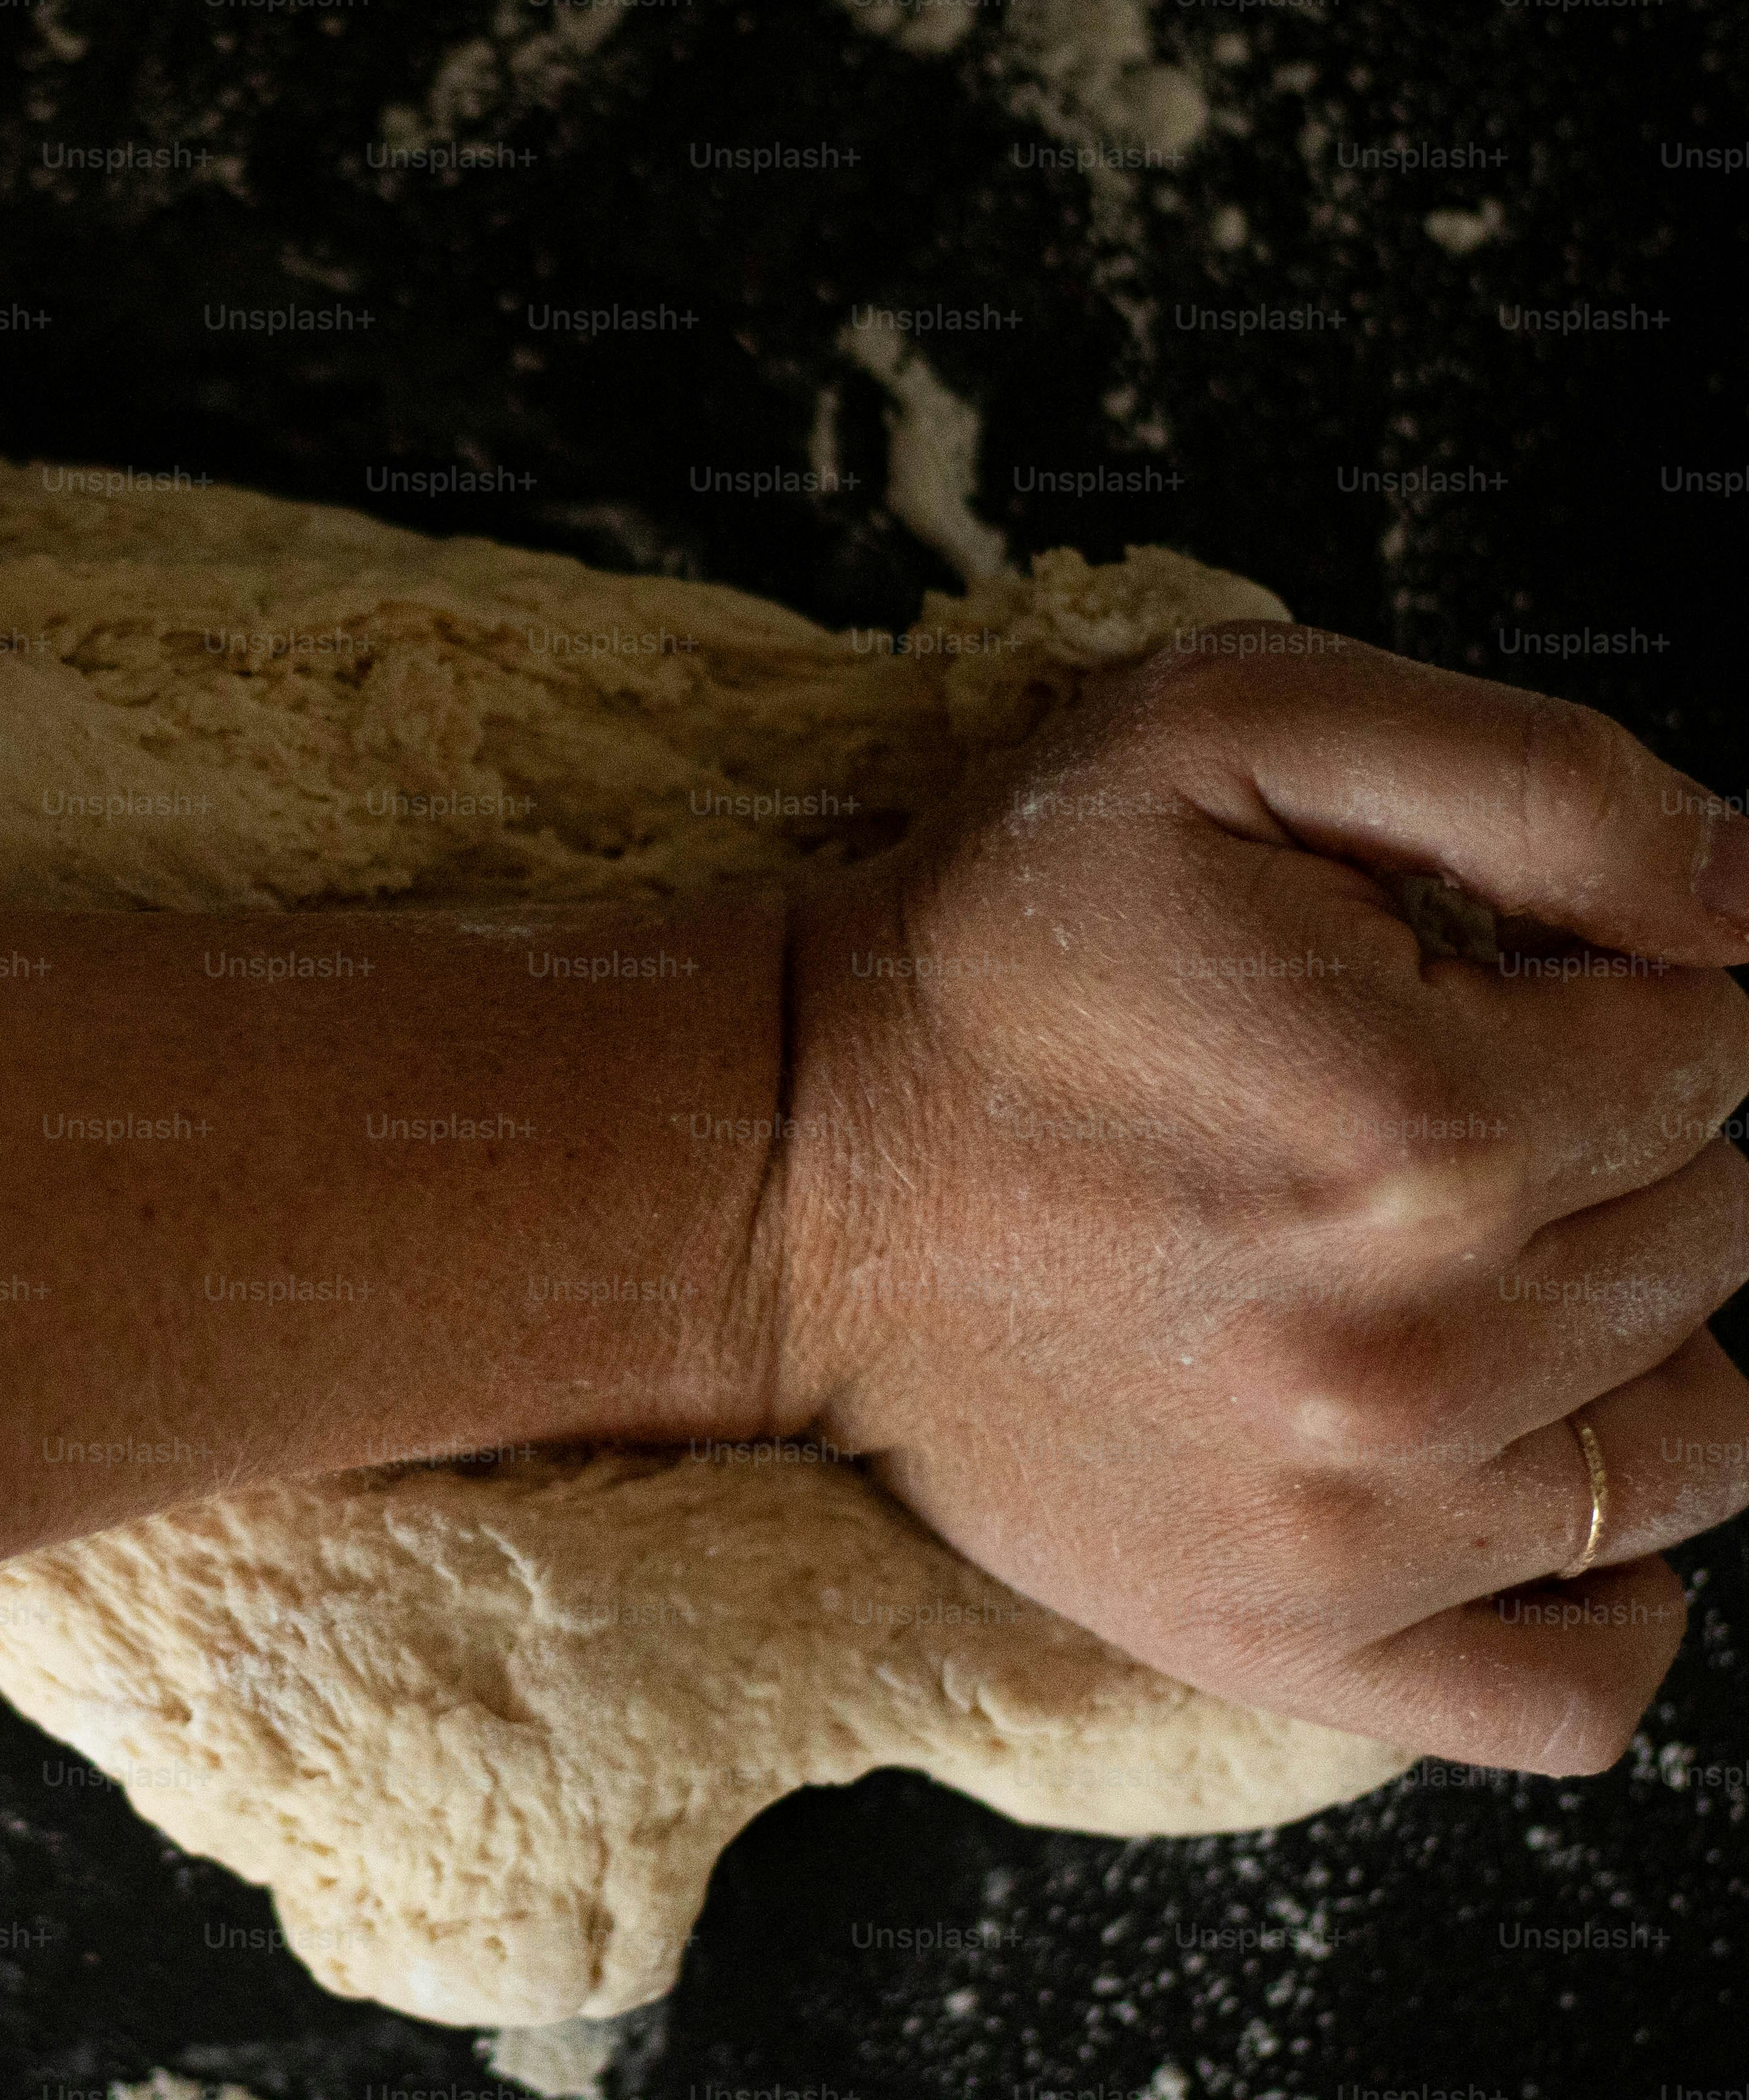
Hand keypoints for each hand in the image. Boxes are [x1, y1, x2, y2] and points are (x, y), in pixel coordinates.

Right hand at [780, 626, 1748, 1771]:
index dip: (1609, 988)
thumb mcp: (1221, 734)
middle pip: (1716, 1235)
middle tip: (1417, 1111)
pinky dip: (1612, 1597)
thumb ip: (1542, 782)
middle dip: (1608, 1145)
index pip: (1714, 1046)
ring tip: (1457, 1270)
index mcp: (1431, 1126)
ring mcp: (1360, 1525)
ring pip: (1700, 1441)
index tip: (1469, 987)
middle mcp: (1419, 1352)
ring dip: (1625, 1338)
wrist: (769, 1168)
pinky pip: (1581, 1688)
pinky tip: (1527, 1479)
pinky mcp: (1288, 1636)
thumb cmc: (982, 952)